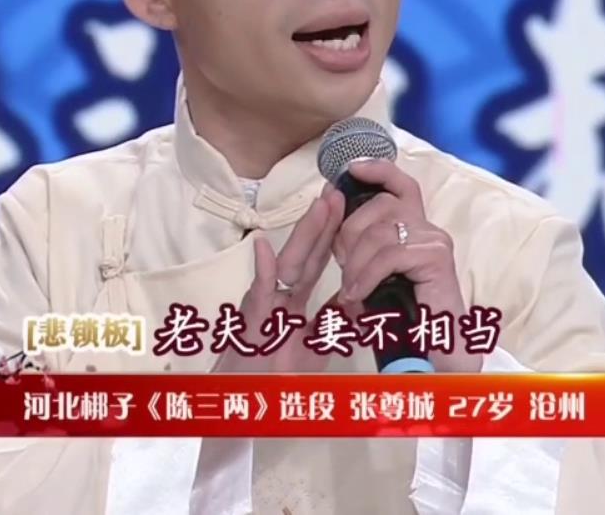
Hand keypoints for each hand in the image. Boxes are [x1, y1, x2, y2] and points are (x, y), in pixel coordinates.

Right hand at [213, 182, 346, 372]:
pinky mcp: (248, 328)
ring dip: (303, 237)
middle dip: (322, 225)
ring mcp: (263, 312)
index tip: (348, 208)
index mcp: (292, 306)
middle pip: (304, 257)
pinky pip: (257, 298)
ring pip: (285, 269)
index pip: (316, 265)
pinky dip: (261, 273)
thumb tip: (362, 298)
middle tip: (337, 191)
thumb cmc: (272, 383)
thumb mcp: (313, 351)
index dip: (332, 237)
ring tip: (320, 206)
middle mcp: (277, 301)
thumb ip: (333, 324)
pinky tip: (264, 247)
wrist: (242, 412)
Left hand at [331, 159, 479, 372]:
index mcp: (413, 228)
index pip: (399, 184)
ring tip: (350, 292)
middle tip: (341, 268)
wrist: (436, 354)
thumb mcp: (371, 277)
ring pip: (379, 232)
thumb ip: (356, 247)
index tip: (350, 170)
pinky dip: (365, 277)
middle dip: (348, 233)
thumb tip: (330, 212)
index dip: (377, 170)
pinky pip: (389, 254)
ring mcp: (434, 241)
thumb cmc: (401, 320)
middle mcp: (427, 229)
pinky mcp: (436, 258)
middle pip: (378, 206)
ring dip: (355, 264)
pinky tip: (358, 296)